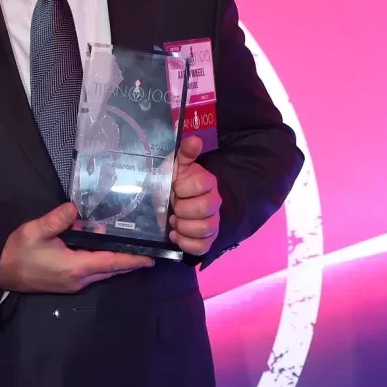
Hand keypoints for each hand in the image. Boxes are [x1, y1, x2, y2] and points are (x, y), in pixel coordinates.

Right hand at [0, 203, 153, 293]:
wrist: (0, 270)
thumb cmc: (18, 252)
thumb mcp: (35, 231)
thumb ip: (57, 219)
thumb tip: (74, 208)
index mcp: (76, 267)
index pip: (111, 262)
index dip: (132, 260)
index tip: (151, 258)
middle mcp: (79, 279)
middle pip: (111, 270)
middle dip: (130, 261)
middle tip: (149, 249)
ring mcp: (74, 283)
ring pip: (103, 272)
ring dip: (117, 262)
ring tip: (133, 248)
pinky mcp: (68, 282)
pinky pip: (94, 273)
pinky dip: (105, 263)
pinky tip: (107, 251)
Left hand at [169, 136, 220, 256]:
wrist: (173, 203)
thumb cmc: (174, 183)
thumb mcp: (176, 166)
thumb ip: (185, 153)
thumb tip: (193, 139)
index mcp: (208, 182)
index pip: (202, 184)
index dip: (183, 188)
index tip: (173, 187)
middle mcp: (214, 203)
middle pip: (204, 209)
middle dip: (182, 209)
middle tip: (172, 207)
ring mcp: (213, 223)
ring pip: (204, 229)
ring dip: (183, 227)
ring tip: (173, 222)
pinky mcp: (207, 241)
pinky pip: (201, 247)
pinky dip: (185, 243)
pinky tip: (175, 235)